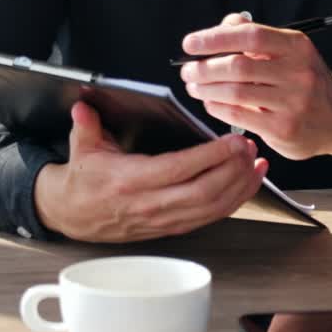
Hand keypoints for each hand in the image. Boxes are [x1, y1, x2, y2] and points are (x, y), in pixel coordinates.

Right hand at [31, 100, 266, 241]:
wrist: (74, 215)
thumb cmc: (82, 179)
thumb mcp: (81, 146)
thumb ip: (86, 123)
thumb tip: (84, 104)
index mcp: (130, 180)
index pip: (178, 169)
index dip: (209, 157)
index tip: (232, 142)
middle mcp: (151, 204)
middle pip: (204, 193)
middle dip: (233, 171)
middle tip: (250, 148)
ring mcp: (164, 220)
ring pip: (212, 209)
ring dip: (240, 187)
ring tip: (257, 164)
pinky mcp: (172, 227)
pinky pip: (210, 217)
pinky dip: (233, 202)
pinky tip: (246, 185)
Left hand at [179, 13, 331, 164]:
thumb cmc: (302, 77)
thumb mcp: (287, 49)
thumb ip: (252, 34)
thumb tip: (219, 27)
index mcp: (296, 46)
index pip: (249, 36)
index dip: (215, 38)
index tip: (190, 43)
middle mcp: (298, 73)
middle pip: (238, 66)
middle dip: (204, 68)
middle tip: (187, 70)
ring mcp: (294, 103)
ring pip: (236, 93)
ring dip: (206, 89)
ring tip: (193, 86)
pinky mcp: (286, 130)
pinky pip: (241, 117)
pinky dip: (218, 108)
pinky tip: (210, 103)